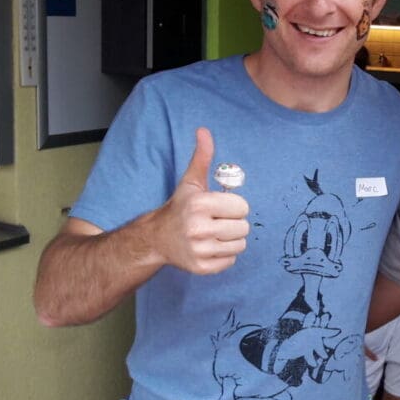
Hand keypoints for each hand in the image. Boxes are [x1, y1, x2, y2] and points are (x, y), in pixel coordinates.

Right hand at [155, 128, 249, 274]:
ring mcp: (200, 250)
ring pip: (239, 246)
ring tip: (213, 235)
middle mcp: (199, 228)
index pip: (242, 207)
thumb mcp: (191, 182)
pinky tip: (209, 247)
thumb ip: (202, 157)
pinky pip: (230, 261)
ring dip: (230, 240)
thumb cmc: (180, 207)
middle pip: (243, 228)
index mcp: (200, 204)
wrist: (156, 238)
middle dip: (233, 224)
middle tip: (215, 222)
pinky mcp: (201, 268)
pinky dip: (223, 255)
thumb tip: (204, 131)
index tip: (218, 208)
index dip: (233, 207)